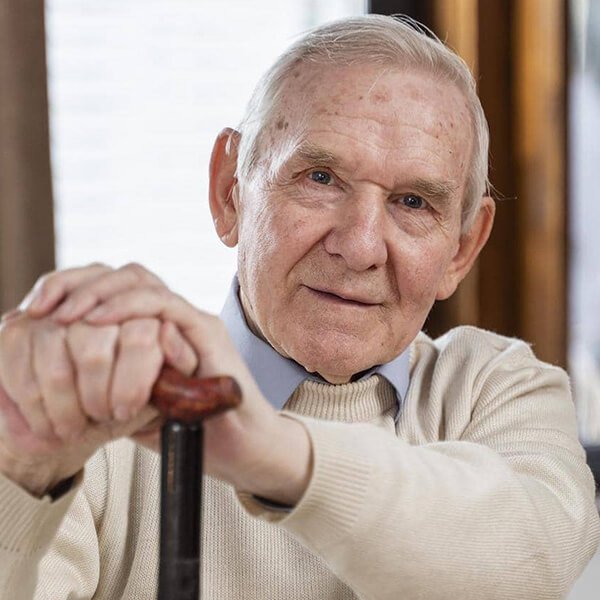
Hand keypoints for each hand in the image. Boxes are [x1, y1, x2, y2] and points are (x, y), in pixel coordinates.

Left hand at [22, 263, 312, 503]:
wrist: (243, 449)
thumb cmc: (194, 429)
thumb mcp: (136, 403)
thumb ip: (111, 380)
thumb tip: (62, 369)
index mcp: (158, 329)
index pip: (114, 288)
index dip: (73, 289)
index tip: (37, 308)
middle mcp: (176, 317)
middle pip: (124, 276)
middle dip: (79, 284)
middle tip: (45, 307)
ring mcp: (192, 322)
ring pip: (143, 282)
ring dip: (99, 293)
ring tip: (67, 313)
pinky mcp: (208, 333)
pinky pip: (167, 306)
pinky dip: (130, 307)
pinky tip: (99, 320)